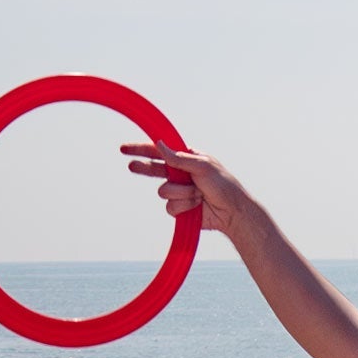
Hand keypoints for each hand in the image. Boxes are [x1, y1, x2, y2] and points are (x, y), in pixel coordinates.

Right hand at [120, 137, 252, 240]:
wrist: (232, 212)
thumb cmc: (223, 185)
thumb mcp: (202, 166)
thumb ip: (178, 158)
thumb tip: (160, 144)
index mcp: (187, 158)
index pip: (160, 150)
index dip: (142, 149)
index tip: (125, 149)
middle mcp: (180, 174)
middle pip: (154, 169)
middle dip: (144, 168)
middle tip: (131, 166)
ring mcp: (179, 191)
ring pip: (163, 191)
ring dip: (181, 193)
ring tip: (198, 194)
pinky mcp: (180, 208)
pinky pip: (170, 207)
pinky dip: (183, 206)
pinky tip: (196, 206)